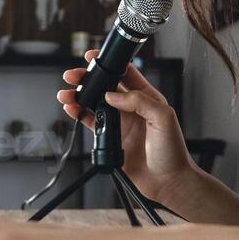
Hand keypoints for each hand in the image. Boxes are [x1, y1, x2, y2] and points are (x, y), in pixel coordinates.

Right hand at [57, 51, 199, 205]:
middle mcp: (131, 108)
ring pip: (94, 104)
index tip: (94, 57)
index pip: (125, 73)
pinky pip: (91, 123)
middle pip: (105, 86)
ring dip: (79, 96)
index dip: (110, 62)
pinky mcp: (111, 139)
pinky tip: (71, 109)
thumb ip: (139, 101)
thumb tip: (112, 95)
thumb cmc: (172, 151)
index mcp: (146, 97)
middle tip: (73, 75)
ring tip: (66, 93)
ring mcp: (120, 123)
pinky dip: (79, 115)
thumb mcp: (163, 118)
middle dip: (88, 78)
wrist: (168, 182)